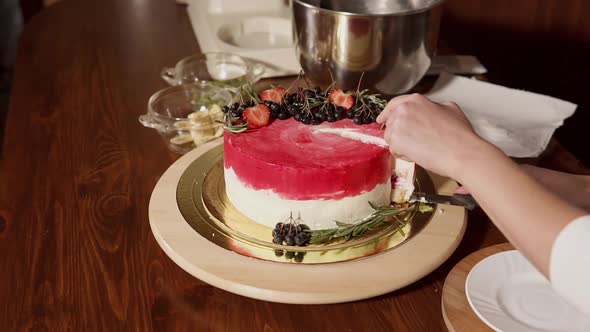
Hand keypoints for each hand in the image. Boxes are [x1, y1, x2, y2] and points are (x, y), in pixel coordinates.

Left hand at [376, 94, 495, 179]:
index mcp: (416, 100)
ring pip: (391, 137)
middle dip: (399, 133)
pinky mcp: (395, 141)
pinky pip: (393, 149)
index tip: (381, 119)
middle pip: (391, 123)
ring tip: (420, 149)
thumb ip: (435, 106)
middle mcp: (403, 109)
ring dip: (401, 145)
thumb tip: (433, 109)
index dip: (387, 113)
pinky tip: (418, 154)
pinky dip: (403, 155)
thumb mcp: (450, 109)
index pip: (394, 104)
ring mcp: (398, 125)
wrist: (460, 152)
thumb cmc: (459, 134)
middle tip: (412, 142)